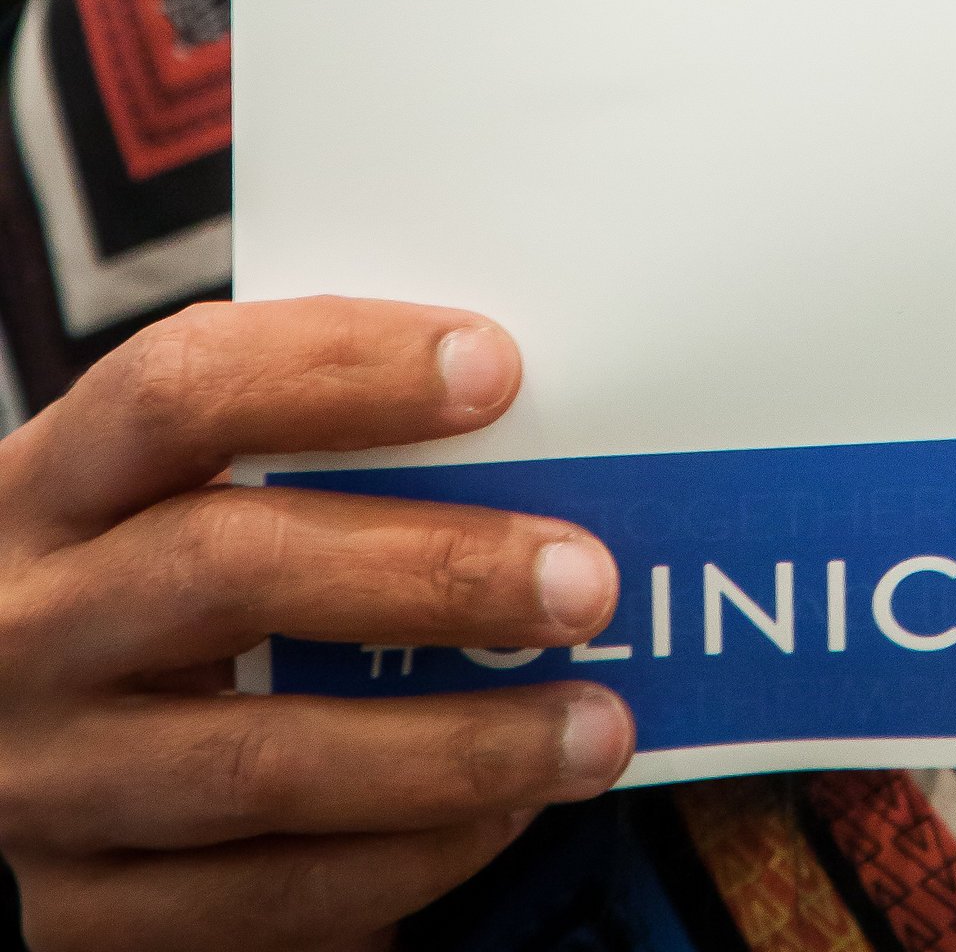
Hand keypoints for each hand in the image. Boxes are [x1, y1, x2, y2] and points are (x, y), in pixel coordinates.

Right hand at [0, 295, 631, 948]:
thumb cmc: (128, 575)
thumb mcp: (154, 490)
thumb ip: (292, 442)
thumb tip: (513, 414)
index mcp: (50, 483)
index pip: (183, 389)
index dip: (341, 370)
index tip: (497, 367)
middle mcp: (28, 627)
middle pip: (232, 571)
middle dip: (430, 570)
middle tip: (583, 582)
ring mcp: (46, 781)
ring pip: (260, 763)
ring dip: (454, 749)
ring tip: (591, 725)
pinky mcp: (77, 914)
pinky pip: (260, 901)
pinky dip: (401, 862)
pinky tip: (501, 816)